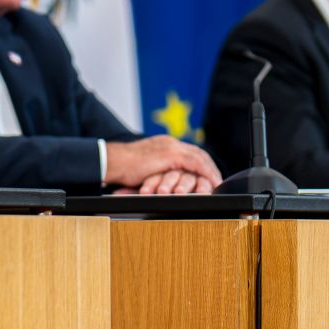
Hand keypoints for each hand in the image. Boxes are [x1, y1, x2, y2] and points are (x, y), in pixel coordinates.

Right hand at [103, 135, 220, 192]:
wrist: (111, 161)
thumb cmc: (122, 168)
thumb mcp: (144, 169)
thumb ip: (157, 172)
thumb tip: (163, 185)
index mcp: (163, 144)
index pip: (188, 152)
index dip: (200, 164)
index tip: (207, 174)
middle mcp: (169, 143)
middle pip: (198, 152)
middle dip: (209, 166)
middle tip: (217, 180)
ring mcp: (170, 147)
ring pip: (199, 157)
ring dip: (210, 170)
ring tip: (217, 183)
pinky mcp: (170, 154)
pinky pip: (195, 163)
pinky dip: (205, 172)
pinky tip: (211, 182)